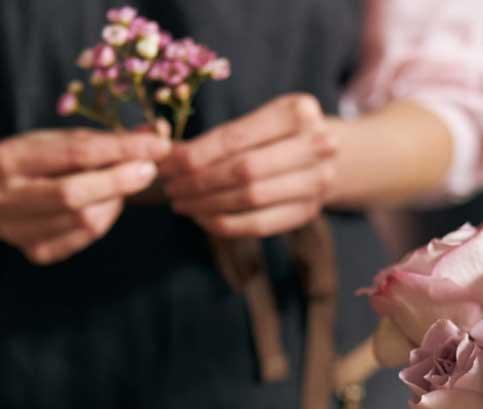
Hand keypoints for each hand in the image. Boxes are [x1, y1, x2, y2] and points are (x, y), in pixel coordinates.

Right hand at [0, 129, 170, 263]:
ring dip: (114, 202)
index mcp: (11, 159)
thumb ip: (104, 139)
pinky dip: (103, 219)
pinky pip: (86, 238)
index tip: (158, 144)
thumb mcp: (58, 141)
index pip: (75, 154)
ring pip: (87, 221)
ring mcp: (19, 231)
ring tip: (119, 186)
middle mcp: (8, 198)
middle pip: (75, 194)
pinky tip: (102, 206)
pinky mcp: (36, 253)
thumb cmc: (33, 162)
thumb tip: (157, 131)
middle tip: (150, 169)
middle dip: (120, 181)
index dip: (122, 149)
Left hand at [159, 93, 337, 237]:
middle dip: (198, 182)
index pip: (235, 138)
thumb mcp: (256, 120)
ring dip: (208, 205)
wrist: (323, 156)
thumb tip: (159, 149)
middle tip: (170, 188)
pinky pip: (259, 224)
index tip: (165, 164)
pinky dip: (225, 224)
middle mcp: (317, 145)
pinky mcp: (310, 211)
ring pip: (250, 199)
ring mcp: (318, 181)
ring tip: (182, 204)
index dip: (195, 154)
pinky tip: (203, 219)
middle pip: (243, 170)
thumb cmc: (276, 134)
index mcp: (298, 111)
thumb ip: (217, 137)